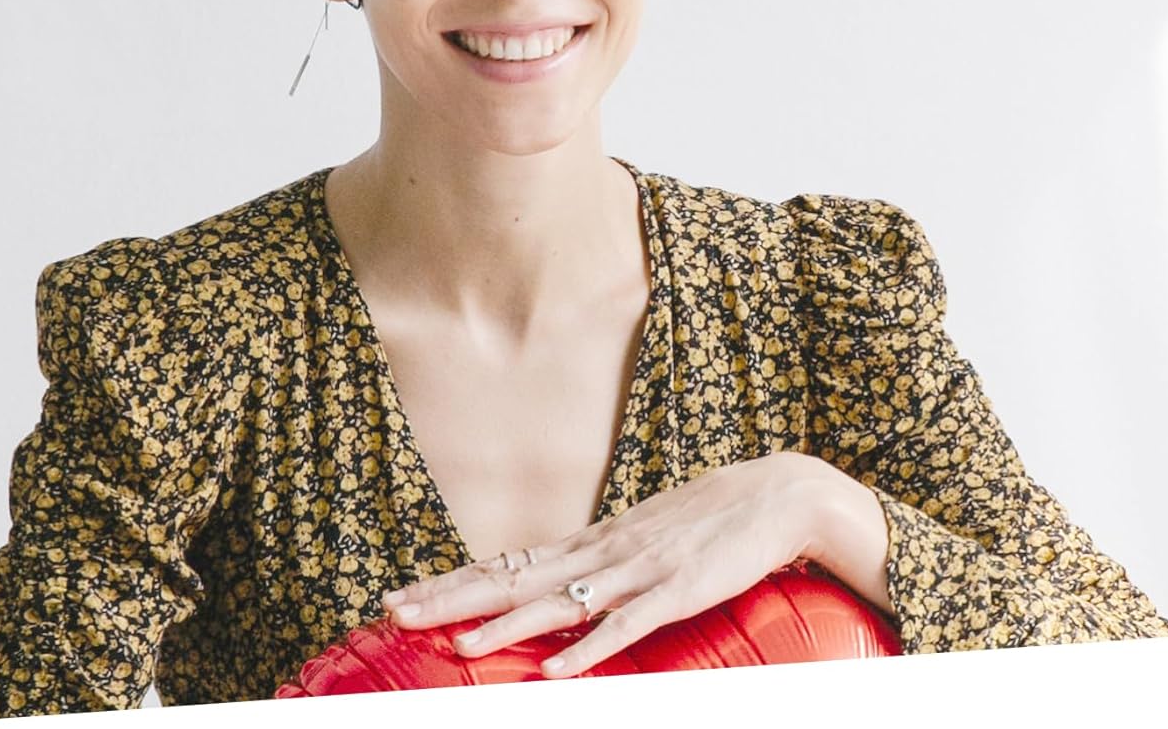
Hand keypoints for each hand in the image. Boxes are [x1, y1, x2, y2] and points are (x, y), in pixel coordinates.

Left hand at [380, 452, 885, 678]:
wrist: (774, 495)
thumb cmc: (708, 520)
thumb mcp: (642, 539)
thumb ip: (602, 565)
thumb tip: (560, 588)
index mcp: (592, 541)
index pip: (506, 564)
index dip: (451, 581)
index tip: (401, 595)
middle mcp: (602, 551)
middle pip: (513, 579)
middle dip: (451, 597)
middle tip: (393, 611)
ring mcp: (637, 569)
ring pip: (558, 601)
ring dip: (506, 626)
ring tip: (456, 645)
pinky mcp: (676, 590)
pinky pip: (625, 626)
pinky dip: (588, 648)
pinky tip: (555, 672)